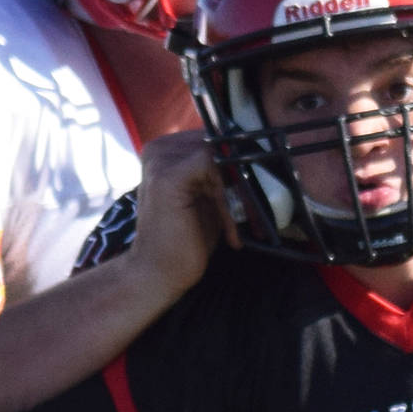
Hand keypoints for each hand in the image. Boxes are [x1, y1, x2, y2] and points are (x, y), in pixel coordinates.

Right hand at [131, 131, 237, 292]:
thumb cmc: (184, 240)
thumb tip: (252, 156)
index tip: (254, 189)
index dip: (239, 161)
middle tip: (250, 210)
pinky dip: (226, 196)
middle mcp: (159, 148)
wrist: (158, 274)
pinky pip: (213, 167)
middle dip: (240, 175)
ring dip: (234, 190)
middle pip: (218, 142)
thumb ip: (220, 175)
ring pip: (218, 155)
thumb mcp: (208, 198)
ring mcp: (160, 159)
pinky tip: (227, 226)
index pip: (214, 137)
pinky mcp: (167, 176)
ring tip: (234, 226)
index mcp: (166, 151)